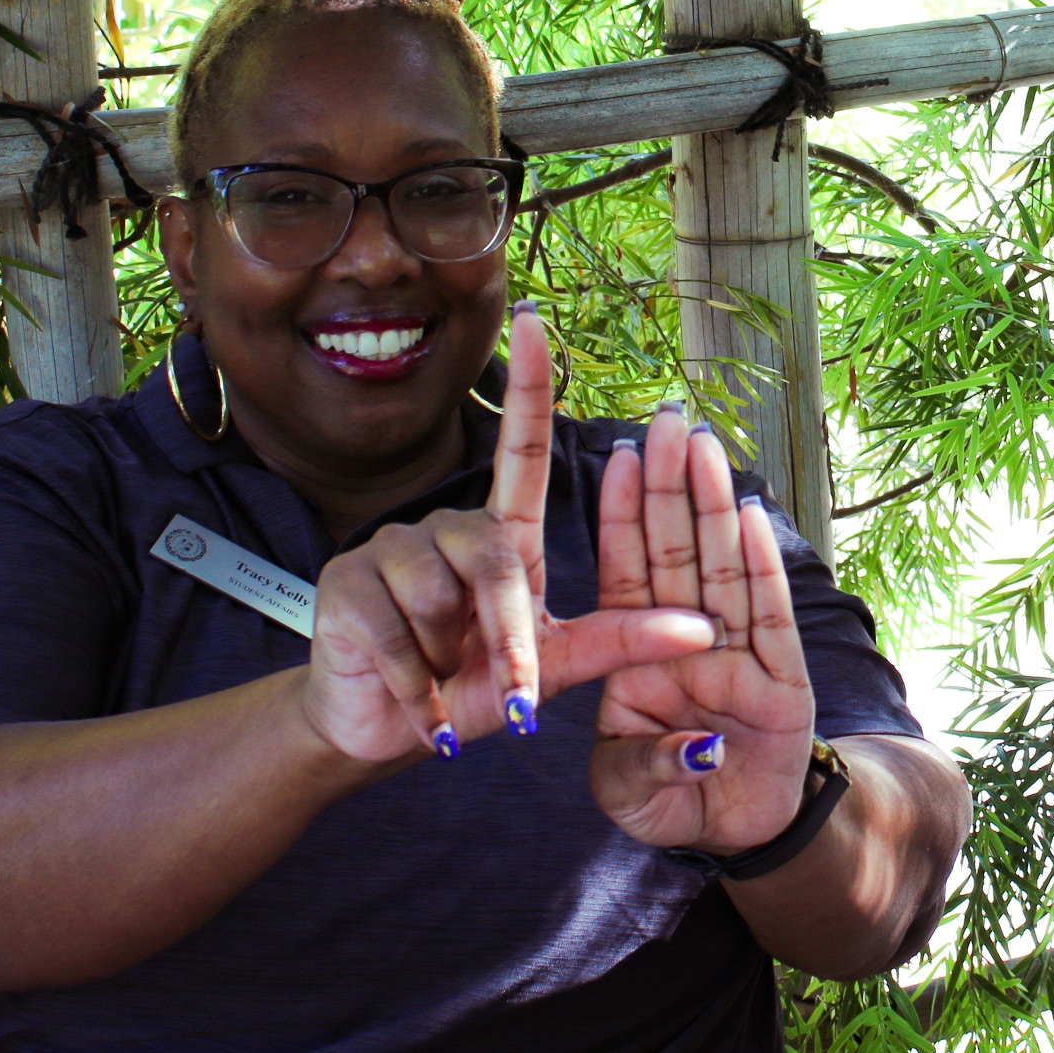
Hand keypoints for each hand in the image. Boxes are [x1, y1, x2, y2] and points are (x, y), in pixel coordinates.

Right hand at [301, 306, 717, 764]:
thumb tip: (707, 626)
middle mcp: (448, 526)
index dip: (529, 386)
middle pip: (495, 557)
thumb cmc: (473, 688)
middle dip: (508, 636)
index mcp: (503, 536)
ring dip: (452, 662)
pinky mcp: (346, 582)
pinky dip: (418, 693)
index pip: (522, 449)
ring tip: (443, 682)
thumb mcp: (556, 667)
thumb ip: (623, 640)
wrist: (383, 731)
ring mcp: (392, 547)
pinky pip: (397, 638)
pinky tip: (419, 712)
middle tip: (515, 698)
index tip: (535, 321)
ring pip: (441, 598)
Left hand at [588, 407, 818, 852]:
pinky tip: (752, 516)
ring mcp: (739, 654)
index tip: (616, 456)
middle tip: (663, 419)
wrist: (735, 838)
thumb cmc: (669, 804)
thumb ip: (645, 765)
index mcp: (640, 654)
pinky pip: (770, 616)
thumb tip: (700, 743)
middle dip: (668, 486)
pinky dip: (760, 567)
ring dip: (713, 506)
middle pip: (677, 552)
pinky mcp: (783, 680)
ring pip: (722, 568)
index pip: (629, 572)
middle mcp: (689, 641)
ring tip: (704, 446)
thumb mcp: (627, 792)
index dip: (623, 516)